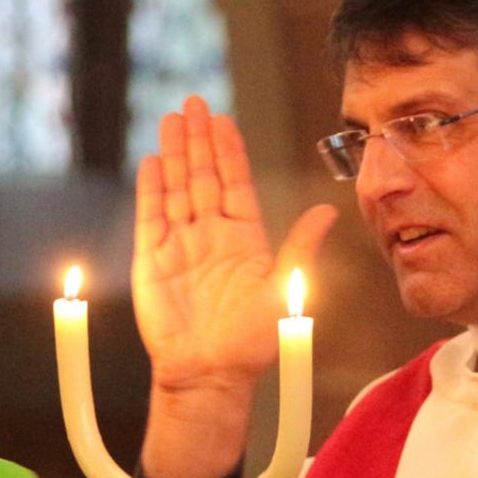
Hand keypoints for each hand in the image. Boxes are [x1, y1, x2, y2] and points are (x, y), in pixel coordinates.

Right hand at [133, 96, 335, 397]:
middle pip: (202, 176)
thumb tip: (328, 210)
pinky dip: (150, 189)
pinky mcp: (152, 261)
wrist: (211, 374)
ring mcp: (180, 246)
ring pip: (175, 189)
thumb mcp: (285, 291)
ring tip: (171, 120)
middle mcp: (211, 236)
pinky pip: (150, 217)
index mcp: (245, 238)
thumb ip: (300, 248)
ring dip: (173, 154)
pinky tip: (152, 161)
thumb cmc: (252, 342)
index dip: (229, 151)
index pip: (235, 183)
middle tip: (193, 102)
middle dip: (197, 140)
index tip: (224, 119)